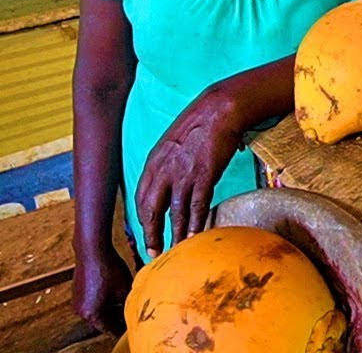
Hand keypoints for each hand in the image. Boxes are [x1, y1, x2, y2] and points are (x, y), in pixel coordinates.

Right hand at [72, 246, 132, 334]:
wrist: (92, 250)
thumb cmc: (108, 269)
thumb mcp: (124, 290)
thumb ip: (129, 305)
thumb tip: (135, 311)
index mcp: (92, 315)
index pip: (111, 329)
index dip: (124, 326)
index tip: (134, 323)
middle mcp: (81, 312)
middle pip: (103, 322)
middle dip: (117, 317)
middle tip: (131, 312)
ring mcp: (77, 303)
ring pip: (98, 312)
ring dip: (111, 308)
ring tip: (124, 300)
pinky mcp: (77, 293)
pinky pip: (92, 303)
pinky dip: (103, 301)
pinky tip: (114, 292)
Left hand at [135, 90, 242, 257]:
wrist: (219, 109)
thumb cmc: (199, 122)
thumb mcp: (172, 141)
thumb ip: (167, 163)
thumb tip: (171, 180)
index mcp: (154, 162)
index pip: (142, 198)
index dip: (143, 220)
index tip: (147, 234)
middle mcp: (164, 170)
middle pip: (151, 210)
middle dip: (152, 234)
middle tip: (155, 252)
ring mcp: (184, 173)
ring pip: (174, 212)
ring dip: (175, 233)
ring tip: (176, 249)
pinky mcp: (204, 175)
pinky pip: (197, 205)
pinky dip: (194, 222)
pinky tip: (195, 235)